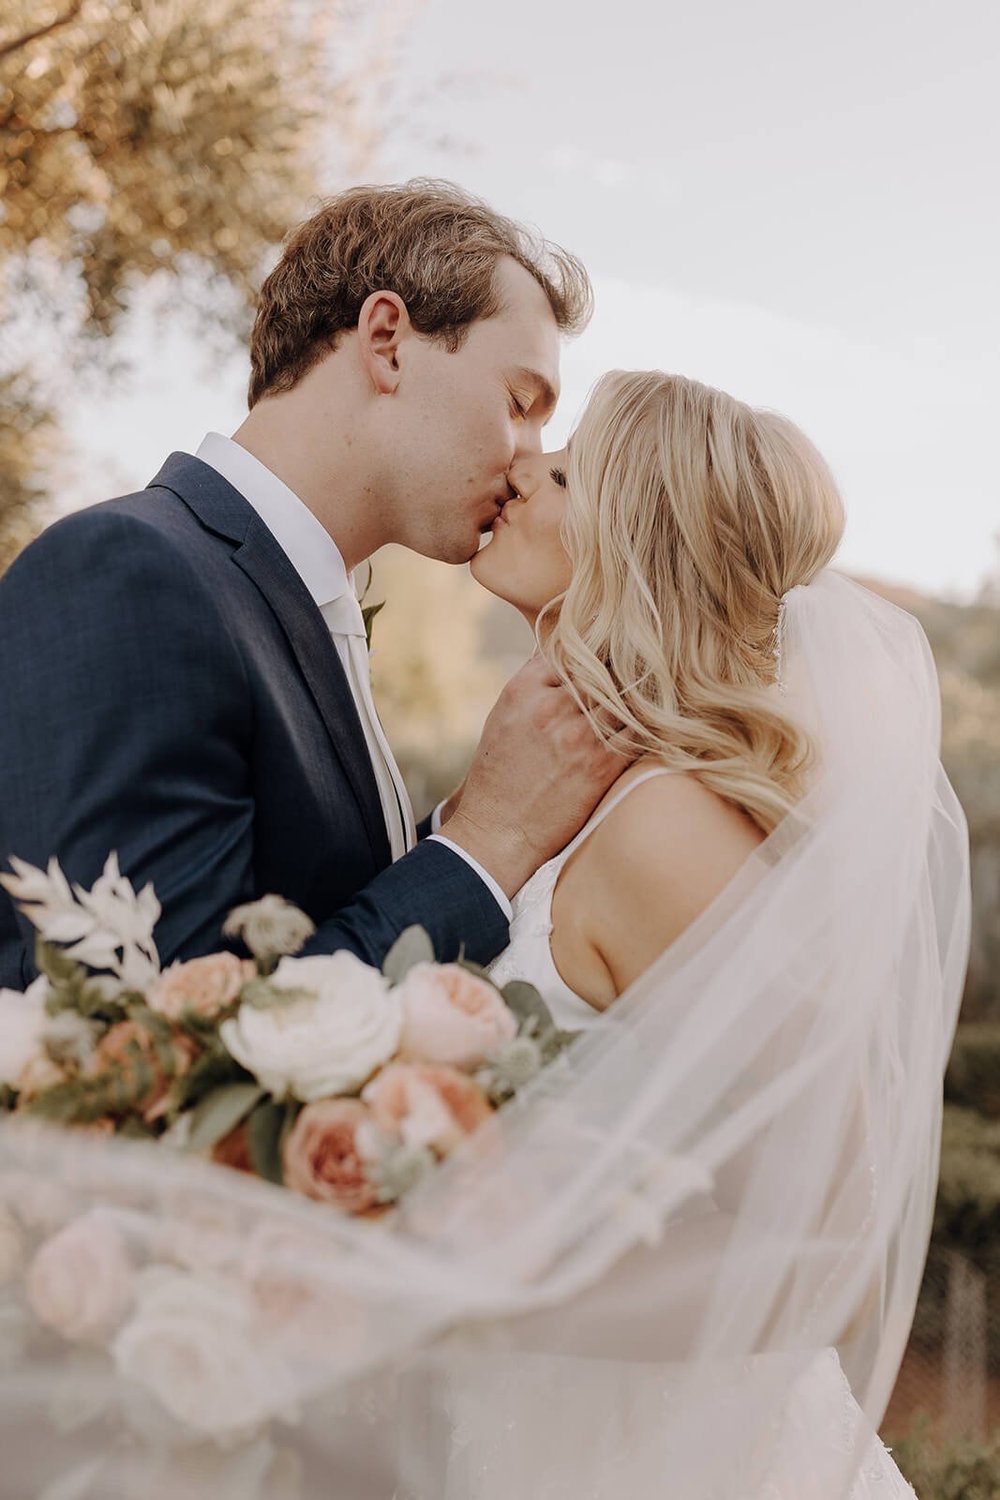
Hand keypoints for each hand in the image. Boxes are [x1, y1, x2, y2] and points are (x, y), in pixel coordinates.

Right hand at [440, 656, 629, 897]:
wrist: (499, 829)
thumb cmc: (499, 773)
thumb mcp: (504, 716)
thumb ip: (533, 684)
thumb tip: (560, 653)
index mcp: (525, 689)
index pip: (571, 649)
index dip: (593, 652)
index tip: (608, 656)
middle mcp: (552, 706)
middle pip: (603, 669)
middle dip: (620, 671)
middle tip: (642, 669)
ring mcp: (578, 735)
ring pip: (625, 696)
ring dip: (639, 697)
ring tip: (653, 695)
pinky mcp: (601, 764)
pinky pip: (638, 732)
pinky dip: (650, 725)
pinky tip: (657, 725)